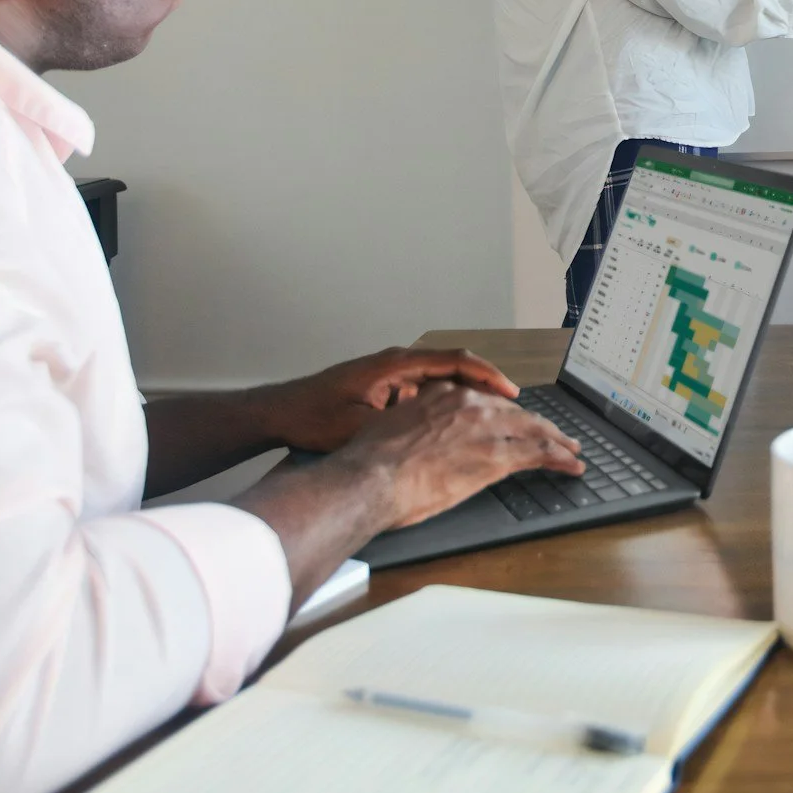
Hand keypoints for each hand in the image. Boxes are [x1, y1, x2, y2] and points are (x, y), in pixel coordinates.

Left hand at [259, 348, 521, 453]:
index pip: (453, 361)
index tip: (510, 392)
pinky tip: (456, 419)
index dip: (486, 376)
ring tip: (494, 412)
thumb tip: (433, 432)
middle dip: (485, 382)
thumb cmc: (311, 417)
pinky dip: (447, 397)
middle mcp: (396, 361)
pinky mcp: (384, 384)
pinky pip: (425, 386)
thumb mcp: (357, 426)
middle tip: (513, 403)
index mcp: (394, 364)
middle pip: (453, 364)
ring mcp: (390, 371)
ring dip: (468, 390)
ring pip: (441, 375)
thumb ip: (396, 424)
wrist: (279, 411)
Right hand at [339, 383, 582, 528]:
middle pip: (517, 413)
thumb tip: (415, 433)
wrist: (370, 477)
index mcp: (444, 394)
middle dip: (540, 426)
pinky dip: (560, 458)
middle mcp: (470, 405)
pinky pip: (539, 453)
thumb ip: (413, 423)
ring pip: (535, 430)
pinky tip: (572, 465)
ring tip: (573, 451)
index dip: (507, 414)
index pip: (487, 402)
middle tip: (558, 436)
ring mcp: (486, 429)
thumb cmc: (371, 460)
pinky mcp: (496, 457)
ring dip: (558, 441)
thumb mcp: (392, 425)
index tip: (516, 422)